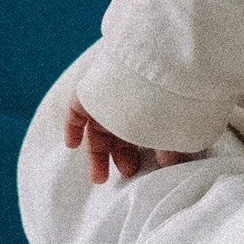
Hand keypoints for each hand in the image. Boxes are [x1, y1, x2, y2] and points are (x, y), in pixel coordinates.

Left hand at [63, 104, 192, 183]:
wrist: (150, 65)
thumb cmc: (166, 95)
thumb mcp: (170, 126)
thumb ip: (168, 146)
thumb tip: (171, 165)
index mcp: (148, 104)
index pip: (144, 130)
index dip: (147, 151)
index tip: (149, 168)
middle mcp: (127, 100)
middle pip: (120, 133)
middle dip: (124, 156)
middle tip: (129, 172)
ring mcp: (106, 97)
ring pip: (97, 130)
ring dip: (98, 154)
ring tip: (100, 178)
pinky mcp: (86, 95)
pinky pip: (75, 114)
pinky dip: (73, 130)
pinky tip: (72, 146)